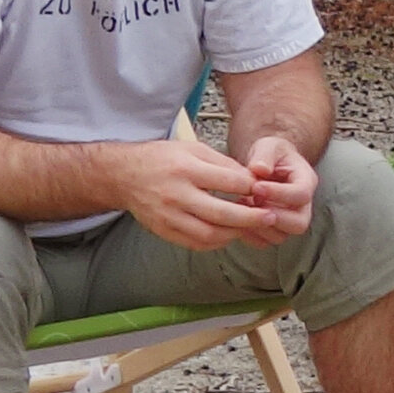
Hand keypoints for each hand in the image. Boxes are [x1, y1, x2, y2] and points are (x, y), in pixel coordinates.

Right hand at [117, 135, 281, 251]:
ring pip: (209, 234)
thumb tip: (254, 181)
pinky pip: (195, 243)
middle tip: (271, 217)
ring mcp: (167, 216)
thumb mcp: (194, 149)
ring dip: (235, 233)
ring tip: (250, 226)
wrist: (122, 174)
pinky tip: (227, 233)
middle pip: (222, 213)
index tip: (265, 191)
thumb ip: (224, 164)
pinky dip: (216, 242)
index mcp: (186, 169)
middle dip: (251, 218)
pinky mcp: (162, 230)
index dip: (253, 188)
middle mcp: (175, 194)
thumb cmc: (163, 159)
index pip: (230, 182)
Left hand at [233, 136, 315, 244]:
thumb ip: (264, 156)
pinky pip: (265, 242)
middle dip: (273, 217)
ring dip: (259, 226)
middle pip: (299, 223)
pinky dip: (250, 234)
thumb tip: (259, 169)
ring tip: (243, 206)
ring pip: (281, 236)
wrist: (267, 164)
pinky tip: (238, 217)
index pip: (301, 194)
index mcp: (306, 181)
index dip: (279, 194)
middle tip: (251, 203)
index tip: (256, 187)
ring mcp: (290, 219)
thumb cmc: (269, 154)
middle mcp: (303, 205)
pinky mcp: (275, 229)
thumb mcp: (268, 147)